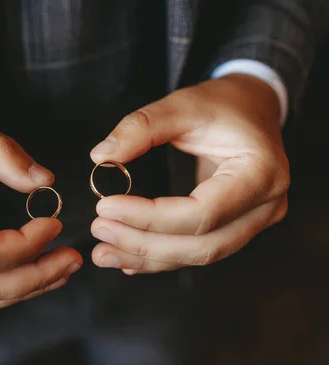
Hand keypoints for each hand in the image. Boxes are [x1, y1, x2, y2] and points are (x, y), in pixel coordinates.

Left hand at [89, 74, 288, 273]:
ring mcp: (253, 222)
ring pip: (197, 255)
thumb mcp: (183, 104)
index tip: (106, 206)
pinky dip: (159, 257)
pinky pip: (195, 250)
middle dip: (145, 244)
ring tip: (103, 253)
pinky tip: (126, 260)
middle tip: (99, 230)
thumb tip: (101, 156)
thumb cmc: (222, 105)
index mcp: (260, 173)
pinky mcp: (234, 228)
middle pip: (202, 245)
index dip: (150, 217)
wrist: (251, 110)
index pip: (202, 212)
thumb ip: (141, 127)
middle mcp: (264, 206)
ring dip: (147, 258)